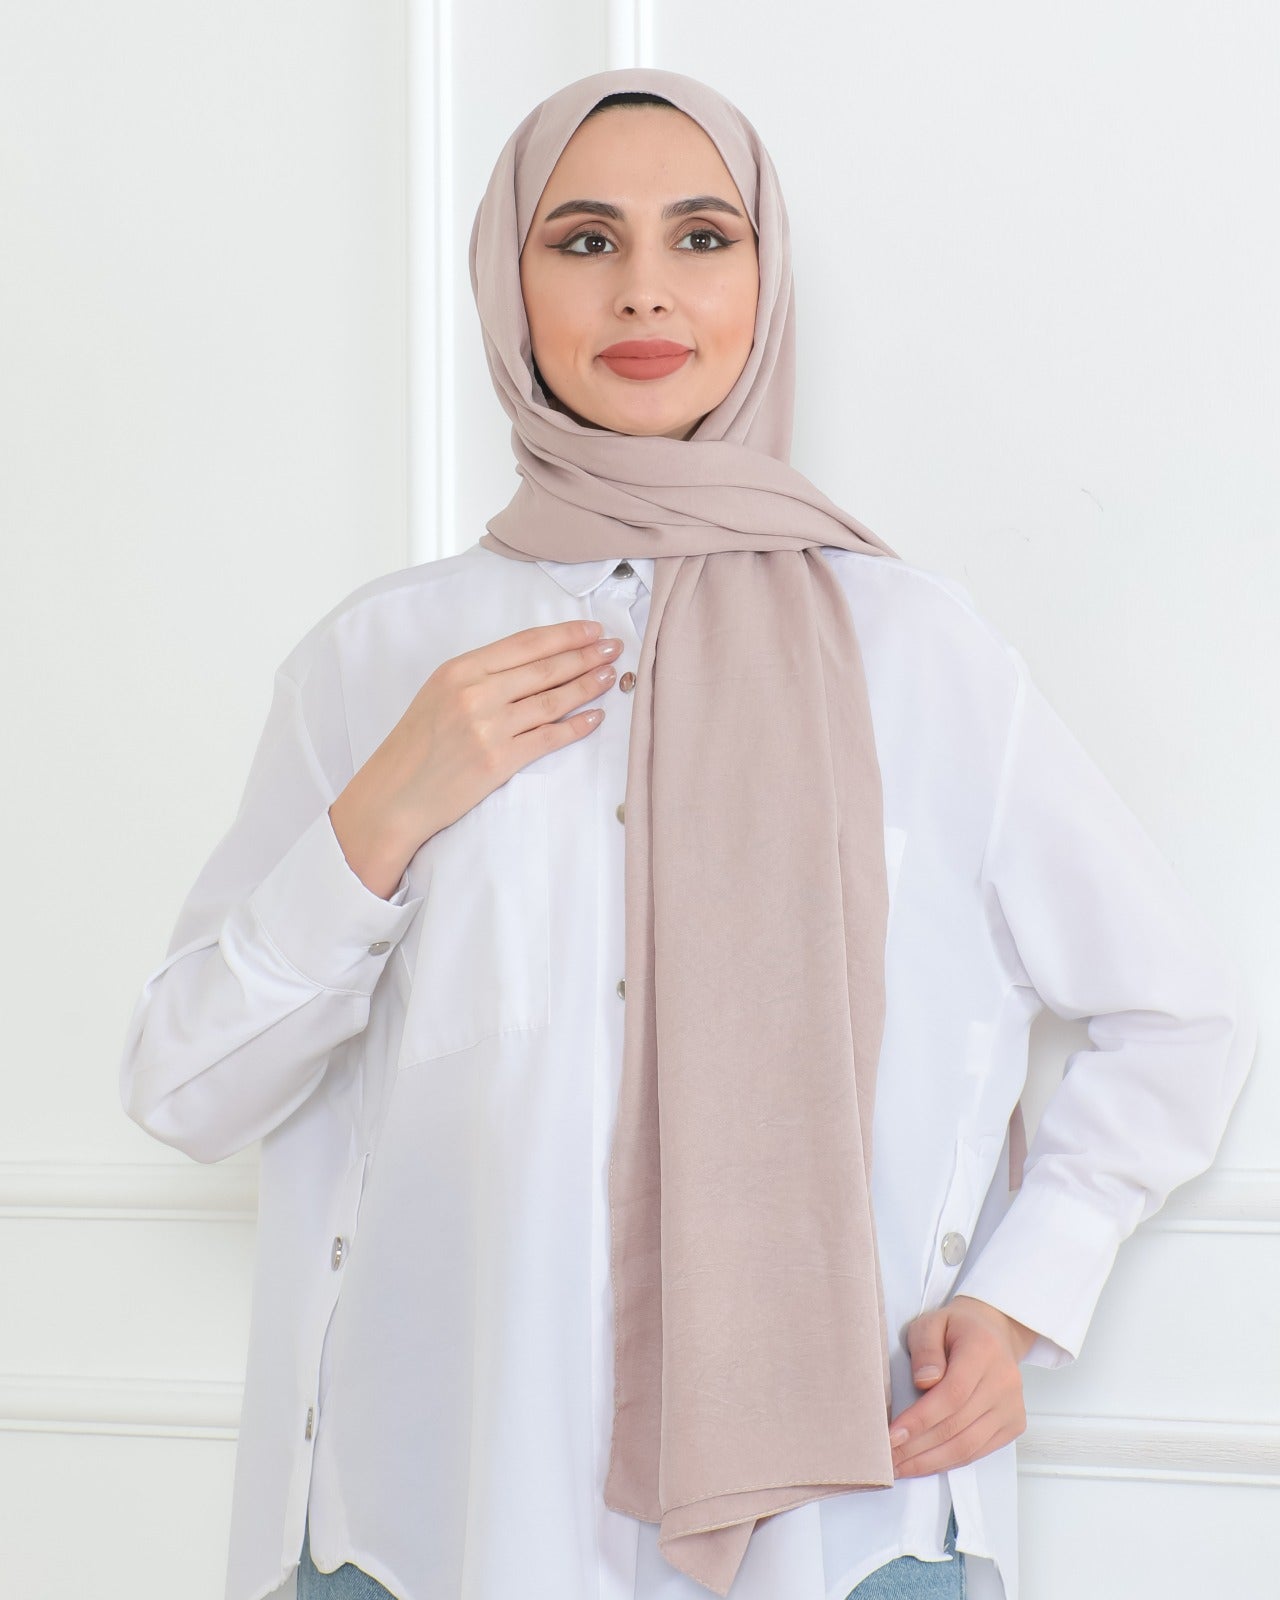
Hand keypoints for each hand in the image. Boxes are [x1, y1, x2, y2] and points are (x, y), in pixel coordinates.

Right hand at [329, 618, 620, 896]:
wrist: (394, 795)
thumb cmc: (416, 745)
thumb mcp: (439, 693)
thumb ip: (481, 676)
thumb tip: (535, 664)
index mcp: (459, 669)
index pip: (525, 643)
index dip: (565, 634)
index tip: (592, 629)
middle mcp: (475, 693)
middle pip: (545, 668)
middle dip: (586, 655)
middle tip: (615, 647)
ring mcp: (488, 727)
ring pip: (553, 700)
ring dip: (588, 686)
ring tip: (611, 676)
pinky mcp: (499, 761)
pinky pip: (549, 738)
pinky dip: (577, 726)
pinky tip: (596, 717)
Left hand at [887, 1295, 1036, 1477]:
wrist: (992, 1332)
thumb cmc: (957, 1328)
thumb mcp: (931, 1323)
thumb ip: (925, 1348)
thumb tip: (924, 1381)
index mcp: (983, 1350)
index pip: (952, 1394)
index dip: (920, 1419)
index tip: (892, 1435)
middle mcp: (1004, 1381)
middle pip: (958, 1425)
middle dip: (918, 1447)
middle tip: (888, 1458)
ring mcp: (1012, 1406)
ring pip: (968, 1445)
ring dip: (931, 1462)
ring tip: (901, 1467)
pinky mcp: (1013, 1424)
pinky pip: (978, 1451)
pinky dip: (949, 1462)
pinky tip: (925, 1464)